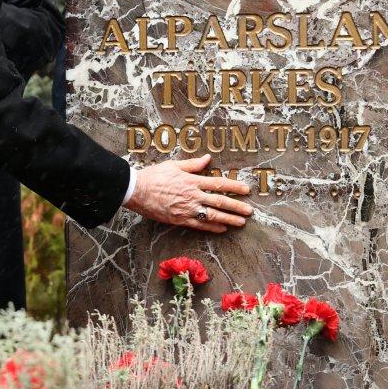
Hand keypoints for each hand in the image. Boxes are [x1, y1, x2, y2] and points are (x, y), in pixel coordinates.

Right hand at [125, 154, 252, 233]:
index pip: (218, 184)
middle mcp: (193, 195)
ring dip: (229, 219)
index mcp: (192, 180)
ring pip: (213, 215)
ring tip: (241, 222)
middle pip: (220, 201)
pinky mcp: (180, 219)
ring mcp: (187, 209)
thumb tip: (208, 159)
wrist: (137, 190)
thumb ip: (193, 164)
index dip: (234, 186)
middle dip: (237, 206)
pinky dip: (213, 227)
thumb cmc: (154, 176)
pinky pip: (200, 225)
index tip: (246, 190)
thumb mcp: (174, 165)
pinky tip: (223, 229)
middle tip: (250, 211)